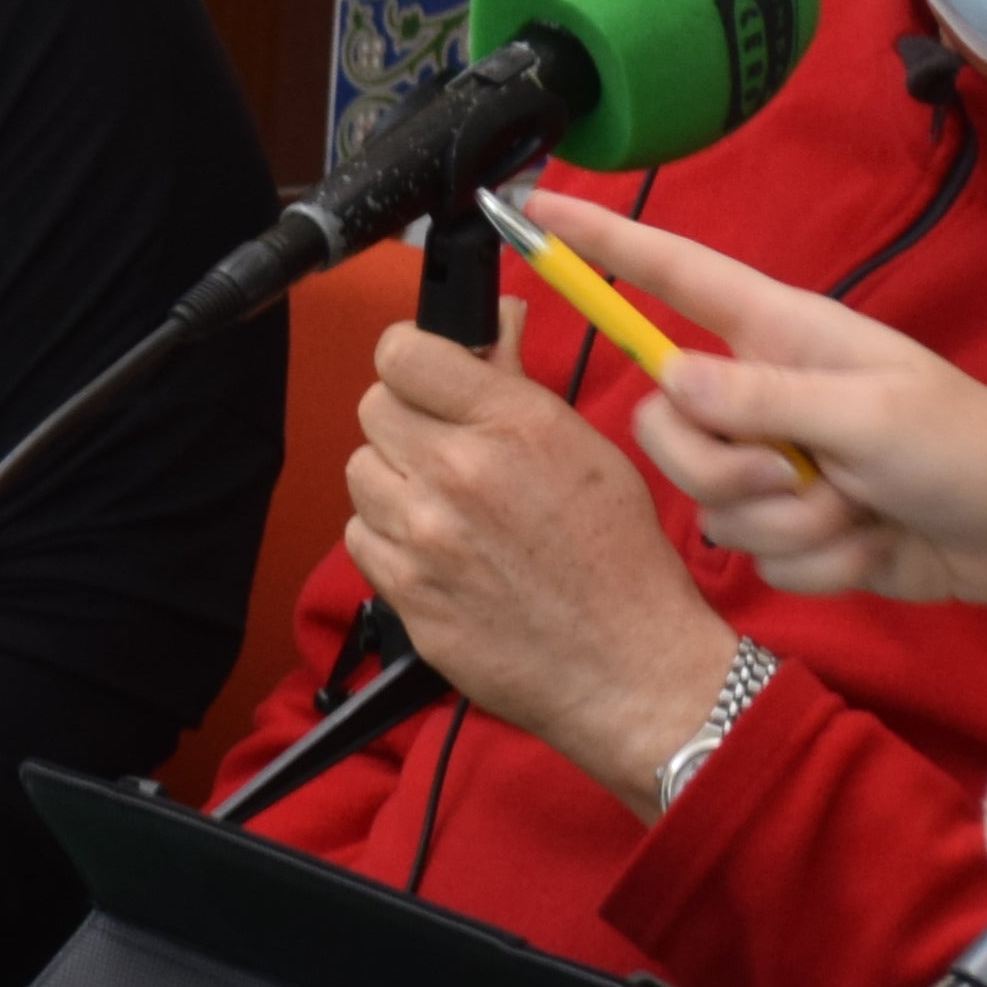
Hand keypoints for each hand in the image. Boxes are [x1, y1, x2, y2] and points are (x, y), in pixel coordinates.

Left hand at [337, 324, 735, 810]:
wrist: (626, 665)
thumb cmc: (619, 560)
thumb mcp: (584, 448)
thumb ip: (518, 381)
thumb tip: (492, 321)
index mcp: (510, 424)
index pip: (402, 353)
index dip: (410, 357)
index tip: (424, 372)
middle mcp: (458, 472)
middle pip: (374, 408)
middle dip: (406, 418)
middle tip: (444, 444)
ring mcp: (423, 535)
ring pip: (362, 471)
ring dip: (394, 479)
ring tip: (446, 503)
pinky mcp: (404, 591)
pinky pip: (361, 536)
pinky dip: (388, 537)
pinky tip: (435, 548)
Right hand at [543, 201, 986, 678]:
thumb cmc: (969, 449)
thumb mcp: (868, 414)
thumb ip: (760, 398)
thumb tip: (668, 380)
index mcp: (781, 333)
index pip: (669, 276)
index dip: (600, 243)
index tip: (531, 211)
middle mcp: (764, 391)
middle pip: (669, 425)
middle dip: (728, 470)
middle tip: (805, 475)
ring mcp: (775, 461)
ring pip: (710, 502)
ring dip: (791, 524)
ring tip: (861, 510)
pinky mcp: (790, 525)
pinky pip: (755, 554)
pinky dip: (818, 562)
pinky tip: (871, 545)